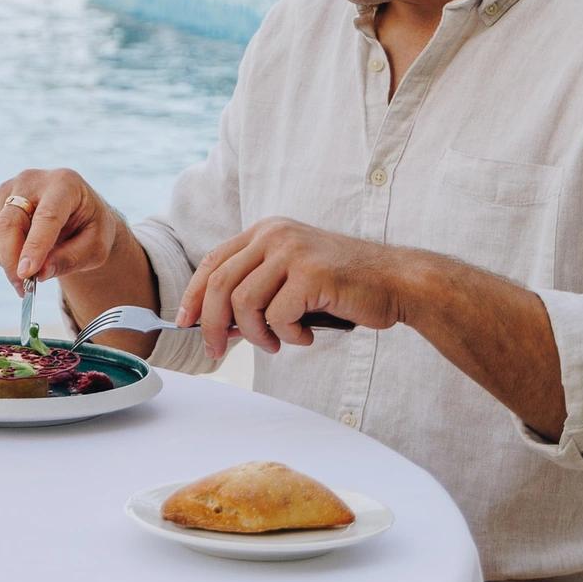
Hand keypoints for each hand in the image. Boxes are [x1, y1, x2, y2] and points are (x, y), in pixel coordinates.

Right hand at [0, 169, 128, 286]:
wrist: (78, 212)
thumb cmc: (90, 227)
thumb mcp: (95, 248)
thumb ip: (70, 259)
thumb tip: (40, 273)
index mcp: (65, 184)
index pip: (46, 216)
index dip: (35, 246)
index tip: (27, 273)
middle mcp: (32, 180)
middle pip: (10, 221)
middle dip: (11, 258)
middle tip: (23, 287)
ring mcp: (8, 186)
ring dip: (5, 258)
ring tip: (25, 274)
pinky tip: (15, 256)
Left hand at [179, 218, 412, 360]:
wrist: (398, 281)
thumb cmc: (344, 287)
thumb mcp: (292, 279)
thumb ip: (255, 292)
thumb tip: (215, 325)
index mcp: (266, 232)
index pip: (213, 262)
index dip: (194, 295)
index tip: (185, 323)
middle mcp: (275, 235)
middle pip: (221, 284)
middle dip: (213, 324)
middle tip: (217, 350)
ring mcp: (293, 252)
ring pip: (245, 304)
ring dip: (257, 335)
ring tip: (278, 343)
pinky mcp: (311, 274)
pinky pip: (277, 317)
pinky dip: (288, 336)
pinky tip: (306, 336)